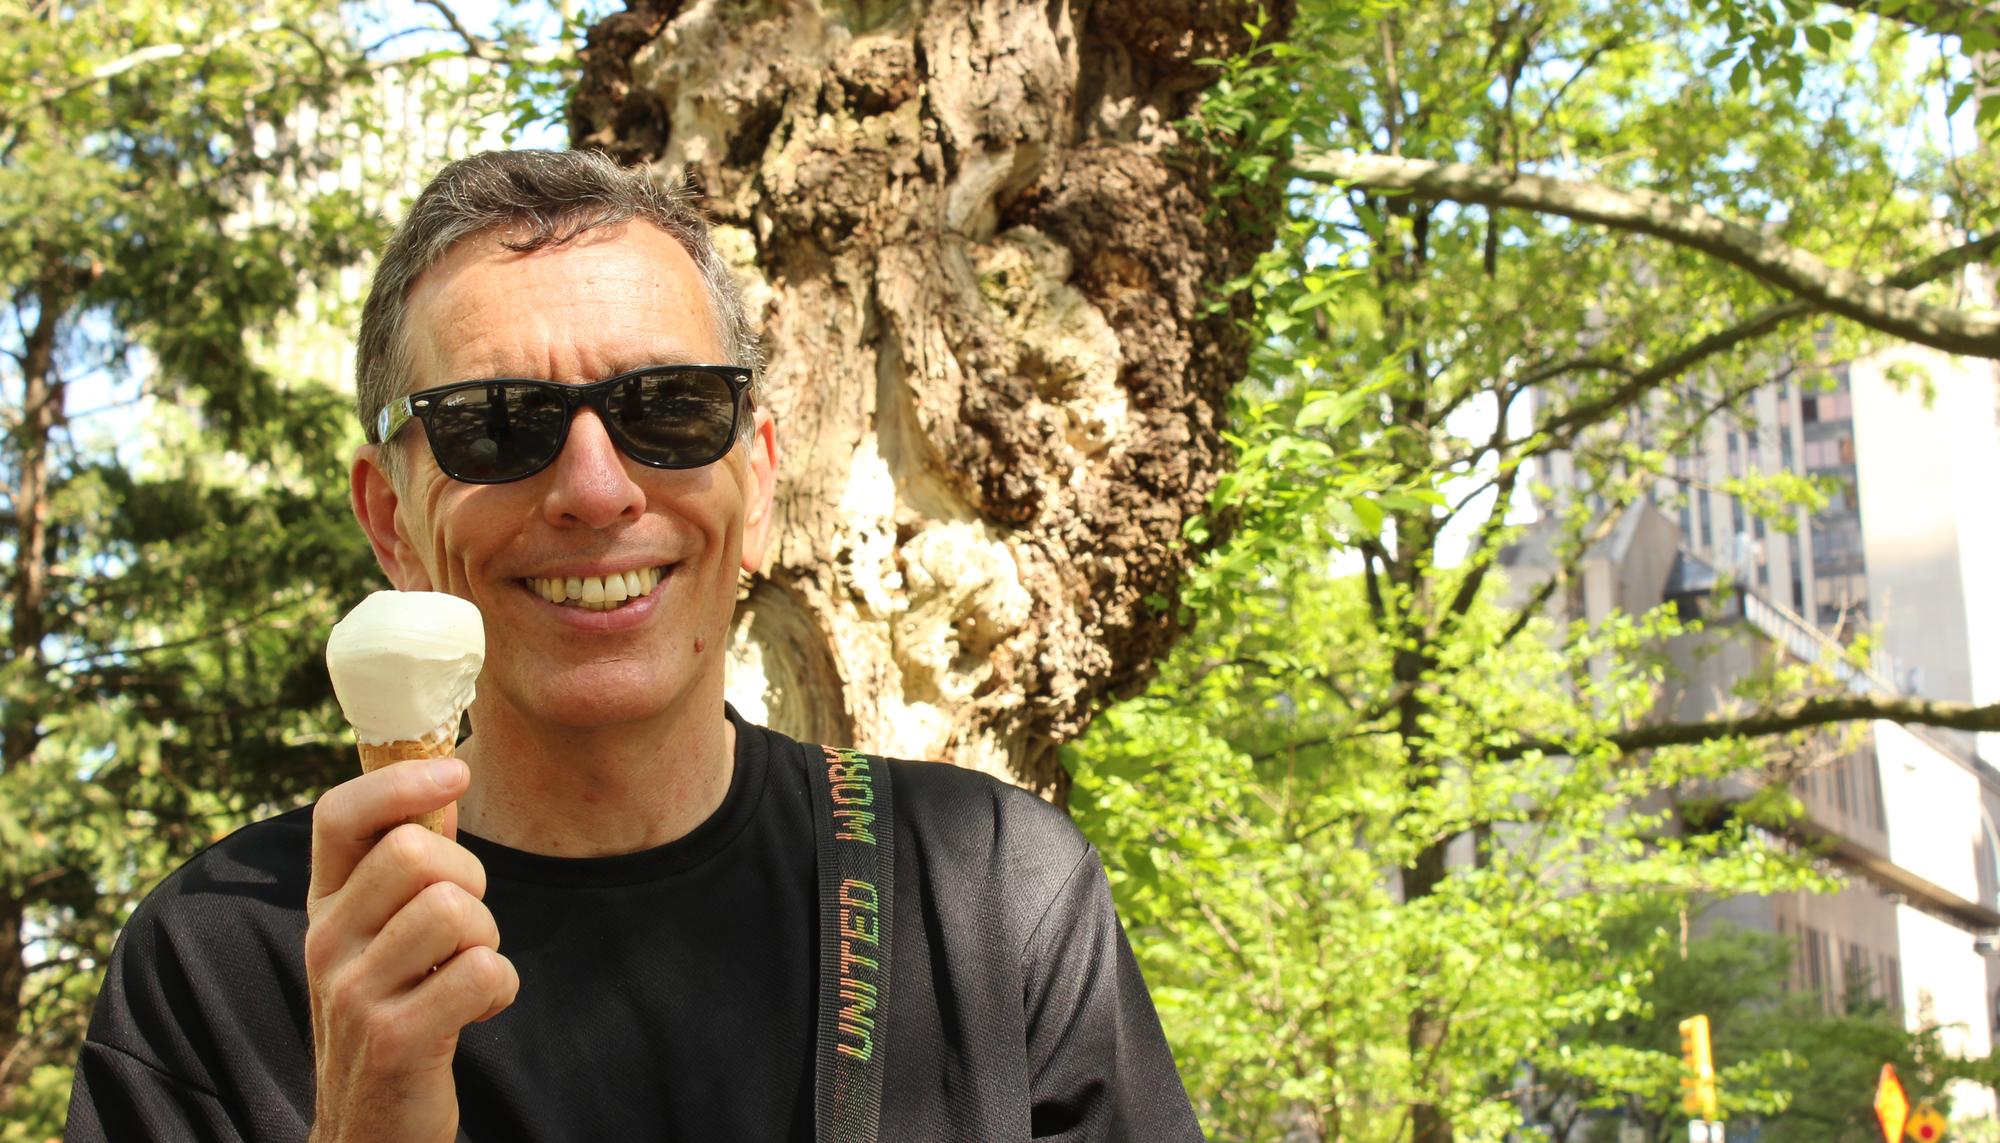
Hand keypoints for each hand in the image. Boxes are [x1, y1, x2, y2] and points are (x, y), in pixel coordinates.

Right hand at [303, 757, 518, 1142]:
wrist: (369, 1128)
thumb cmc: (391, 1012)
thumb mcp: (377, 937)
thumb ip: (401, 866)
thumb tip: (442, 776)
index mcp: (323, 907)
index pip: (339, 816)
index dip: (400, 781)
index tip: (456, 772)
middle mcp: (325, 943)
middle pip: (414, 854)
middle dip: (469, 880)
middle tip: (467, 926)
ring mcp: (354, 994)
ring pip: (452, 911)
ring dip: (486, 939)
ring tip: (466, 971)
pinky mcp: (395, 1039)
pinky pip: (481, 972)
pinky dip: (500, 989)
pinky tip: (476, 1010)